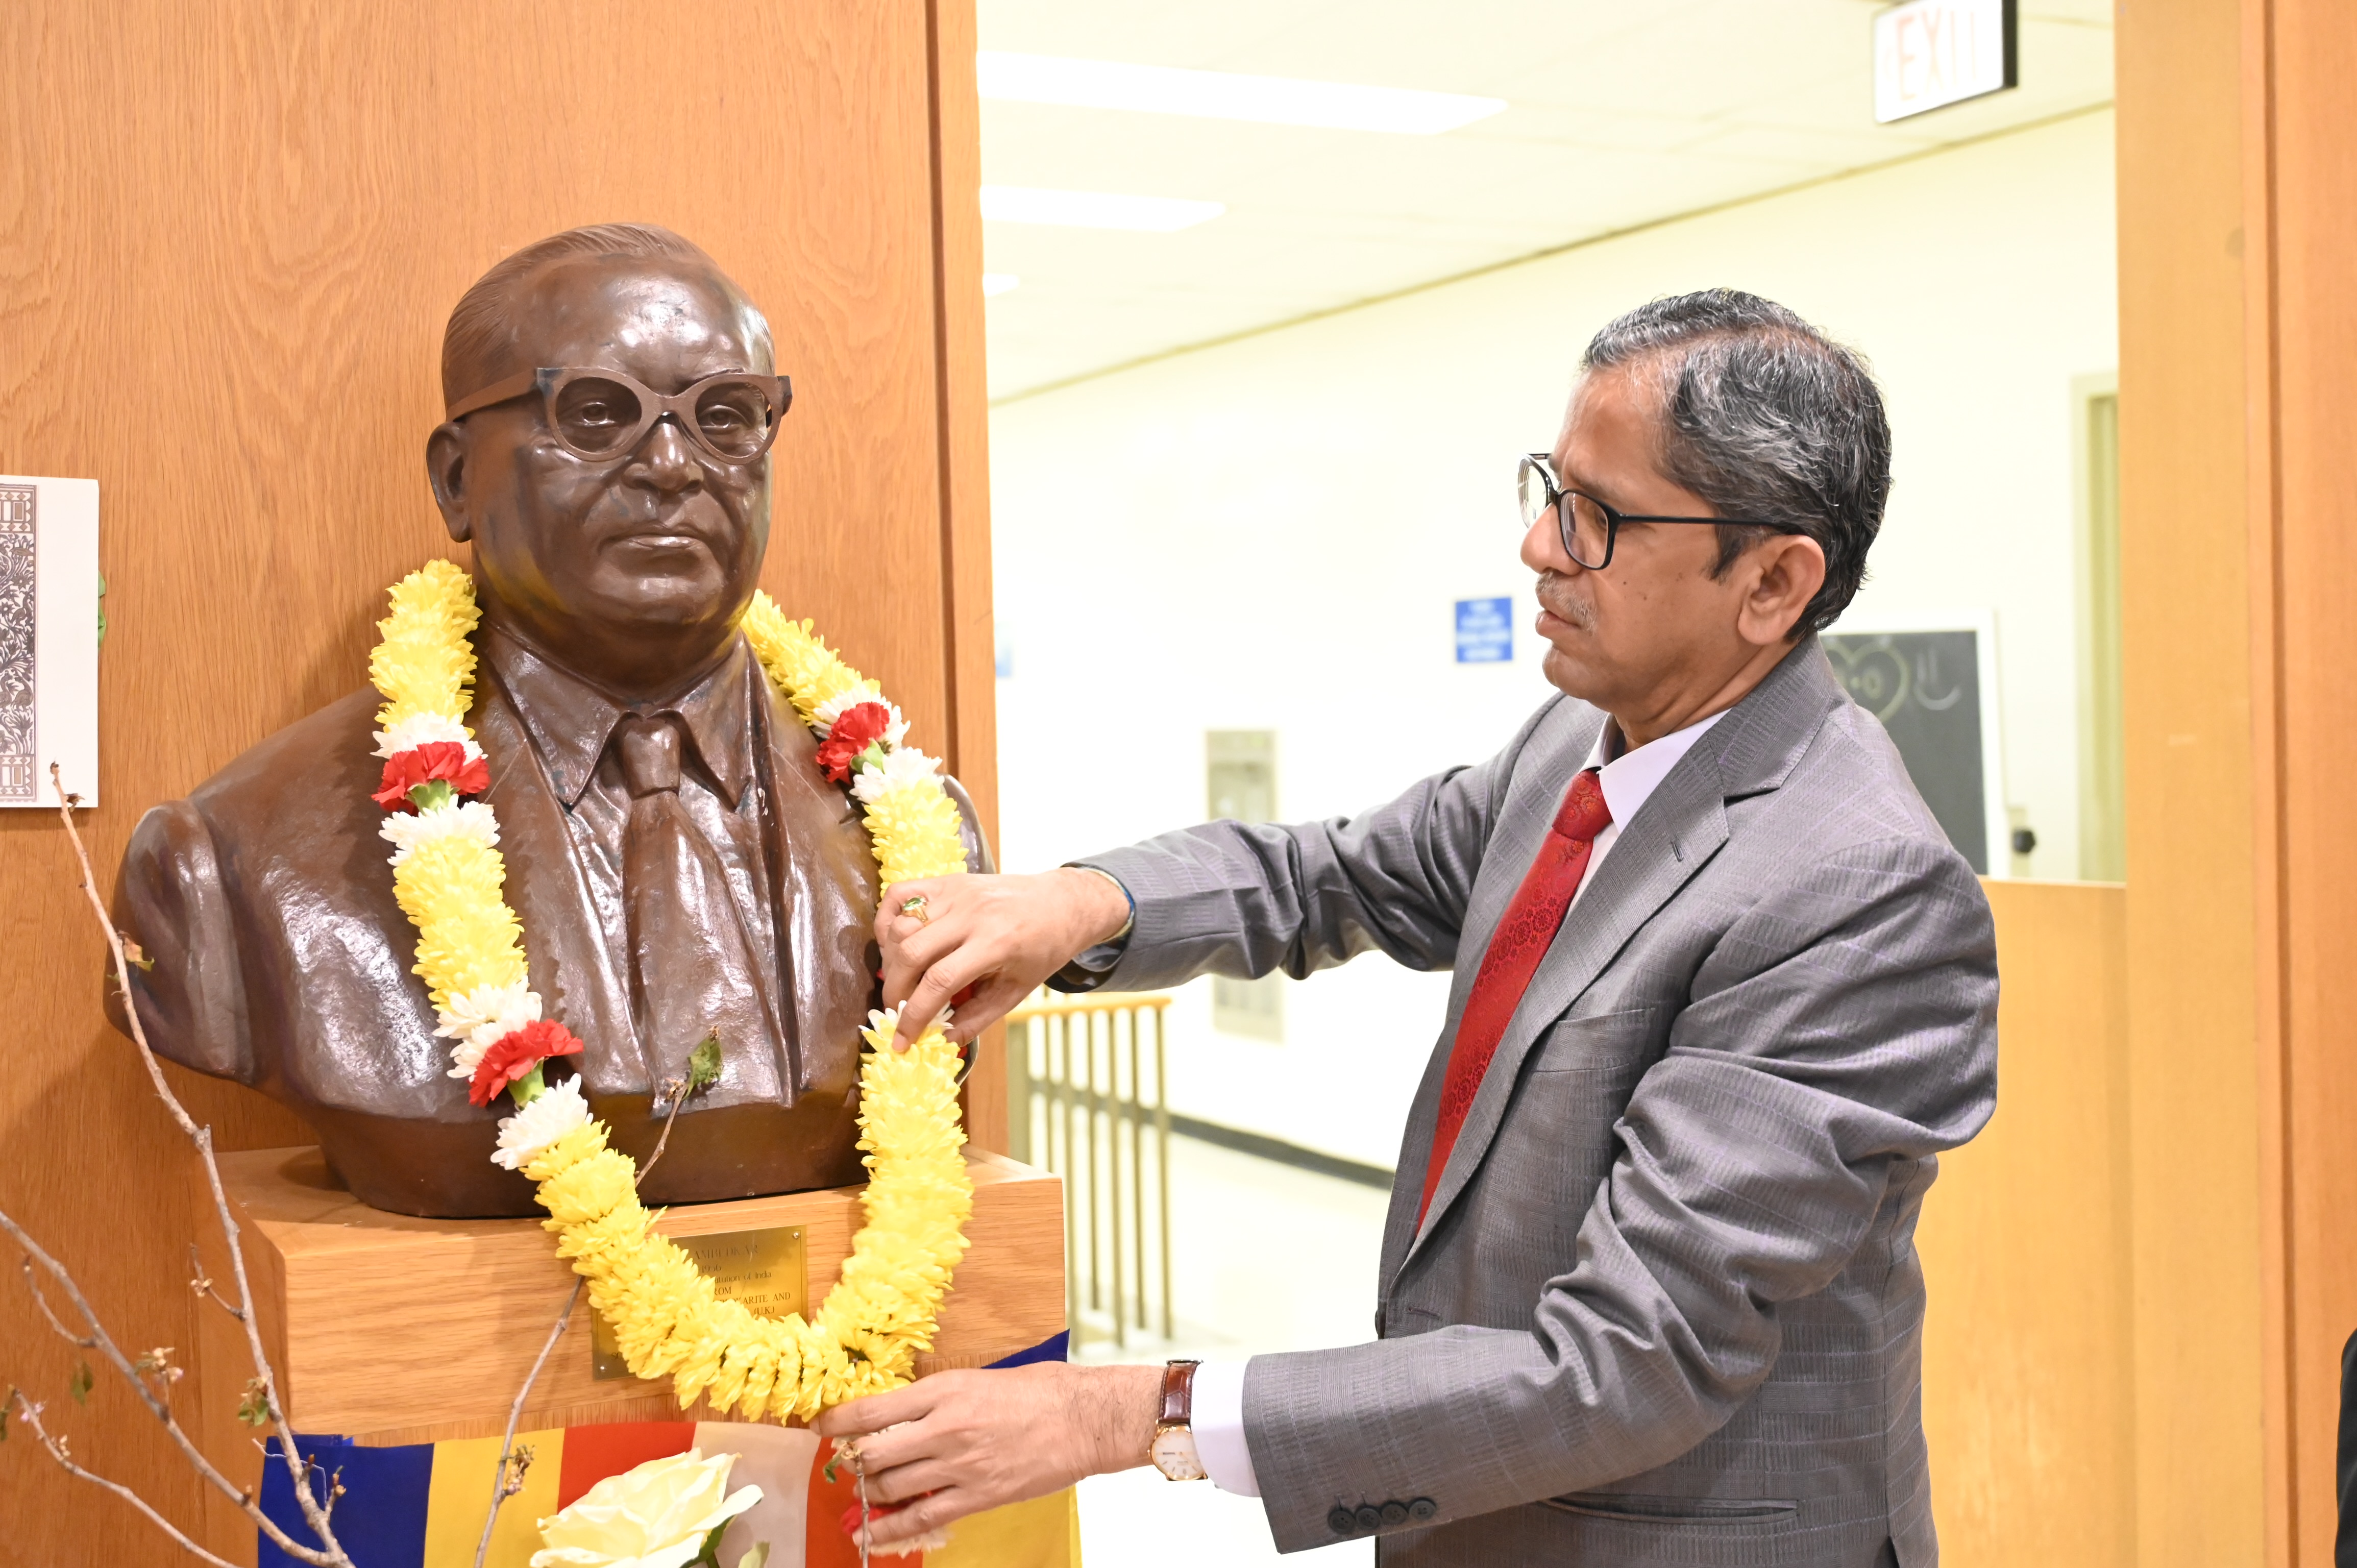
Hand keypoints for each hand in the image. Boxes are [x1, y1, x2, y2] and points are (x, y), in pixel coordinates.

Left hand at [811, 1362, 1161, 1547]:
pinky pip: (921, 1517)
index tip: (821, 1428)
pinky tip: (870, 1535)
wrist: (1085, 1418)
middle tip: (847, 1464)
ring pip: (893, 1486)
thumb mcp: (981, 1378)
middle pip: (875, 1453)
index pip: (873, 1409)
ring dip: (873, 1492)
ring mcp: (960, 1465)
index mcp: (945, 1390)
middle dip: (853, 1462)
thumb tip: (906, 1414)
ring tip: (865, 1494)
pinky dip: (890, 1529)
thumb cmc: (1042, 1391)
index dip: (837, 1422)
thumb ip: (941, 1398)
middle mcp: (944, 1427)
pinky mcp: (978, 1495)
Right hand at [877, 869, 1130, 1046]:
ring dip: (890, 960)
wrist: (1060, 903)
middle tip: (896, 1011)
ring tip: (901, 980)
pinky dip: (886, 921)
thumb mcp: (1017, 990)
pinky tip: (894, 944)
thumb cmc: (1042, 949)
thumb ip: (976, 1018)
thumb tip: (940, 1042)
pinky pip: (899, 894)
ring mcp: (956, 892)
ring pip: (901, 926)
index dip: (914, 1015)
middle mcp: (972, 913)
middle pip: (912, 953)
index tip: (901, 1040)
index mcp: (996, 942)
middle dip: (895, 991)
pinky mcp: (946, 880)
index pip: (940, 981)